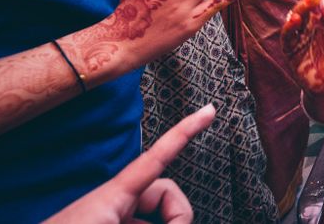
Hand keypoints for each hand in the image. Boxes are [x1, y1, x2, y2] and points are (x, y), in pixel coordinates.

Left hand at [45, 104, 214, 223]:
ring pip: (156, 216)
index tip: (209, 110)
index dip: (186, 131)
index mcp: (117, 192)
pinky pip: (141, 223)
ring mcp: (114, 214)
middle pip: (166, 194)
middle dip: (178, 216)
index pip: (160, 154)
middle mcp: (118, 200)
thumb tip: (180, 222)